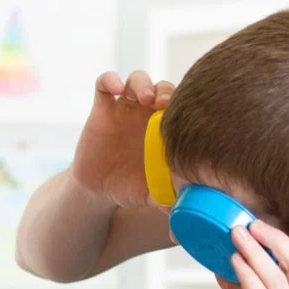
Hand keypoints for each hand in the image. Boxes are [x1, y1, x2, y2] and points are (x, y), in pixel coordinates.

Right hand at [71, 70, 174, 207]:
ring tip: (143, 97)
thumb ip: (170, 196)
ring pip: (137, 80)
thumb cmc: (131, 189)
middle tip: (163, 103)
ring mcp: (124, 108)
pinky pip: (104, 84)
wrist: (99, 191)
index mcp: (164, 131)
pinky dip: (110, 80)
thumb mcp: (152, 193)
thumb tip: (188, 208)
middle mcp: (146, 115)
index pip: (180, 107)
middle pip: (161, 87)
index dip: (183, 106)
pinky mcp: (102, 108)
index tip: (183, 116)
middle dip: (164, 91)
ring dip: (141, 83)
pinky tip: (115, 88)